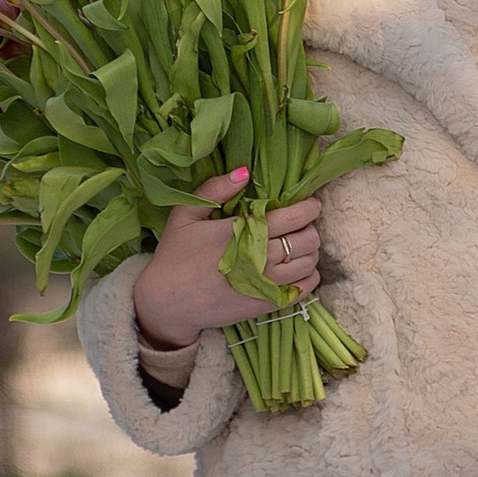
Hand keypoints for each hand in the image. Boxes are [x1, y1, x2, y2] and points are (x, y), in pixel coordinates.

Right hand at [133, 169, 322, 346]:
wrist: (167, 303)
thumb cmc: (175, 255)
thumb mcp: (185, 215)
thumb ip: (215, 189)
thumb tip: (245, 171)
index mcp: (245, 231)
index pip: (294, 216)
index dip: (309, 207)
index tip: (310, 204)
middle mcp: (261, 258)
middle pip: (308, 239)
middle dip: (309, 227)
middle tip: (299, 224)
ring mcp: (266, 284)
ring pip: (309, 263)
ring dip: (309, 251)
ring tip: (297, 244)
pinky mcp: (265, 305)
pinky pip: (303, 290)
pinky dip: (307, 276)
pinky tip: (295, 269)